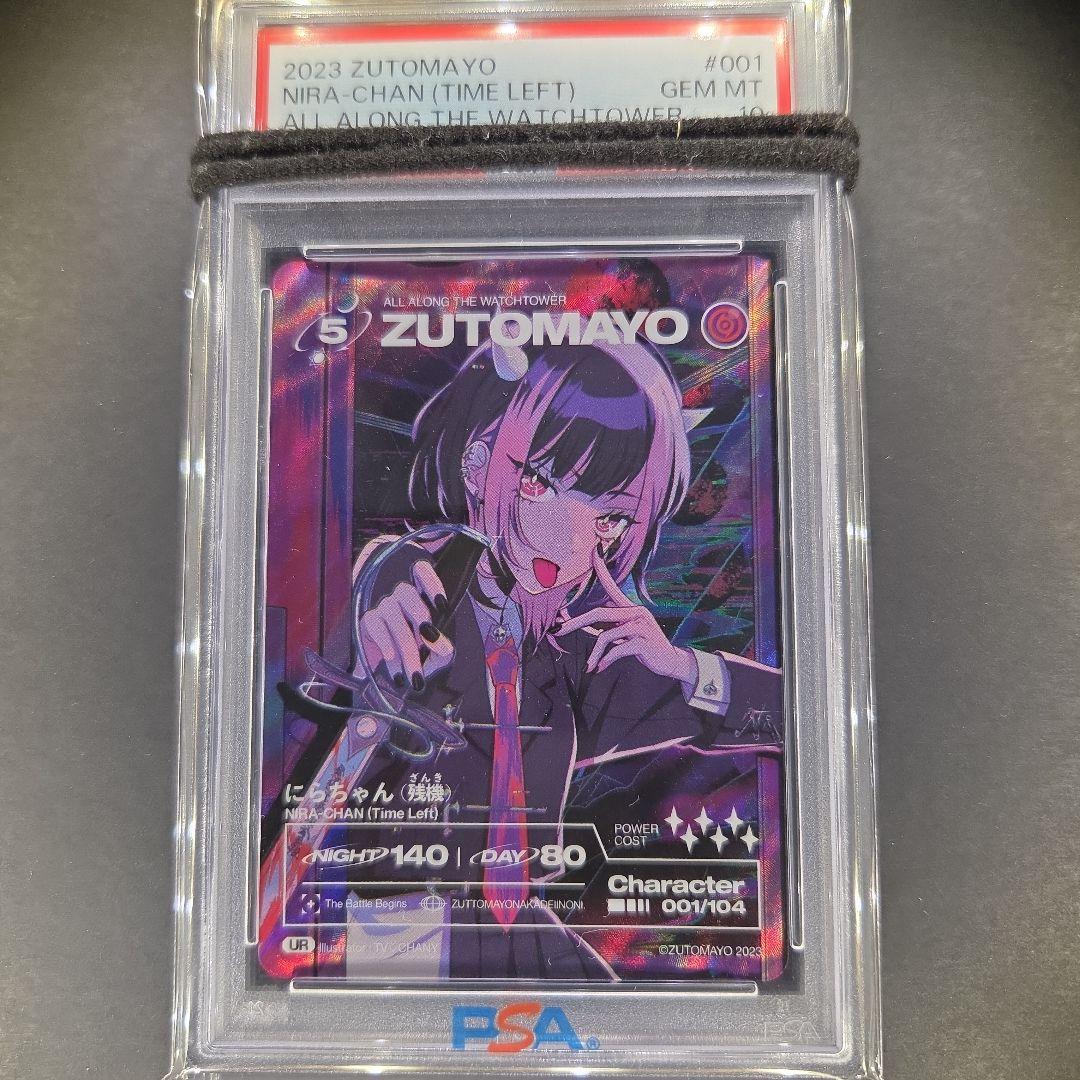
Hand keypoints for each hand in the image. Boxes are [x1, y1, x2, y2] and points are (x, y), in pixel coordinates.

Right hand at [356, 559, 453, 690]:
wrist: (396, 676)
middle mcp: (401, 598)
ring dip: (405, 641)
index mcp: (422, 598)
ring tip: (413, 666)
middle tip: (430, 638)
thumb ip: (441, 648)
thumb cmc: (421, 657)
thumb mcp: (436, 654)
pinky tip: (391, 657)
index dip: (431, 581)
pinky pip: (374, 624)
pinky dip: (384, 641)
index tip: (442, 605)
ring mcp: (384, 607)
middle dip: (420, 615)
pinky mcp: (368, 621)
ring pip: (391, 612)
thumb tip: (445, 646)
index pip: (421, 572)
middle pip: (406, 592)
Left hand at [555, 545, 696, 684]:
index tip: (594, 553)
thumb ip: (606, 627)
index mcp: (630, 608)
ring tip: (589, 666)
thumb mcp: (625, 634)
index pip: (613, 586)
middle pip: (599, 613)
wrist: (670, 661)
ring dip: (594, 654)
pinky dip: (605, 660)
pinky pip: (617, 649)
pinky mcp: (643, 642)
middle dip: (576, 622)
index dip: (602, 571)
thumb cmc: (643, 646)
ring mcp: (641, 626)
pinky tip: (600, 668)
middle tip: (559, 631)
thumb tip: (578, 624)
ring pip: (606, 636)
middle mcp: (636, 612)